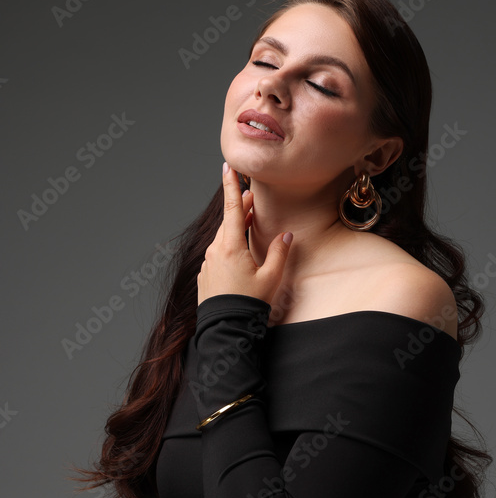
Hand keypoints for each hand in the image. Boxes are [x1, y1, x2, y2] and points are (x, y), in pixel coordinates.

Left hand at [197, 162, 292, 306]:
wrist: (226, 330)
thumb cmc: (249, 304)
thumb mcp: (271, 278)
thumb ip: (280, 253)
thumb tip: (286, 236)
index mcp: (231, 247)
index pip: (231, 209)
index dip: (231, 186)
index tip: (227, 167)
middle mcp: (216, 251)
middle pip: (228, 222)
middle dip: (240, 208)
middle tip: (251, 196)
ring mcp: (208, 264)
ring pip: (223, 238)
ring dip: (235, 229)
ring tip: (248, 223)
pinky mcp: (206, 275)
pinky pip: (218, 254)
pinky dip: (229, 247)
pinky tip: (240, 255)